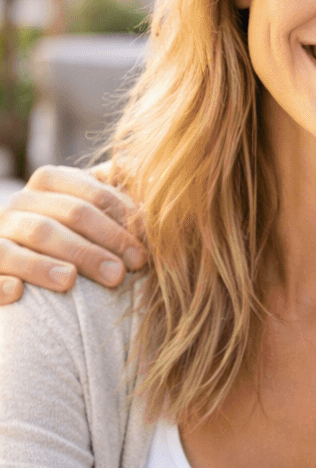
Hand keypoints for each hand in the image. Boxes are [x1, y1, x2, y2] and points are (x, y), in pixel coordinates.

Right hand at [0, 165, 145, 303]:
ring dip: (47, 261)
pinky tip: (18, 292)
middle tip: (122, 273)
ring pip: (25, 239)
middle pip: (64, 216)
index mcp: (51, 182)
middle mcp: (21, 203)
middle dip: (96, 245)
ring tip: (70, 281)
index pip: (90, 195)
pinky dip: (1, 281)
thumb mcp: (91, 208)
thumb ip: (116, 190)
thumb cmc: (72, 235)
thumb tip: (148, 175)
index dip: (120, 221)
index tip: (144, 252)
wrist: (21, 259)